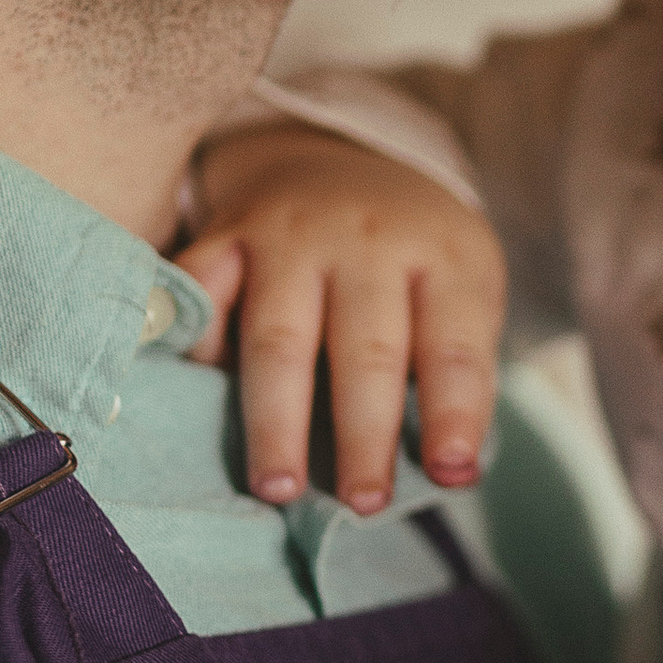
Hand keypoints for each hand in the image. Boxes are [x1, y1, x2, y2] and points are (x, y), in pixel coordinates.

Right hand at [181, 124, 505, 512]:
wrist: (337, 157)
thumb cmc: (412, 258)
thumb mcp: (463, 290)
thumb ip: (460, 373)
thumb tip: (450, 473)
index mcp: (444, 256)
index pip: (453, 345)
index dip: (455, 412)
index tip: (448, 474)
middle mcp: (366, 239)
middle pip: (365, 349)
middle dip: (362, 435)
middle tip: (361, 504)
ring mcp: (289, 233)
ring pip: (277, 338)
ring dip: (275, 421)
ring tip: (277, 487)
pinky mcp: (226, 235)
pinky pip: (202, 299)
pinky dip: (199, 351)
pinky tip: (205, 402)